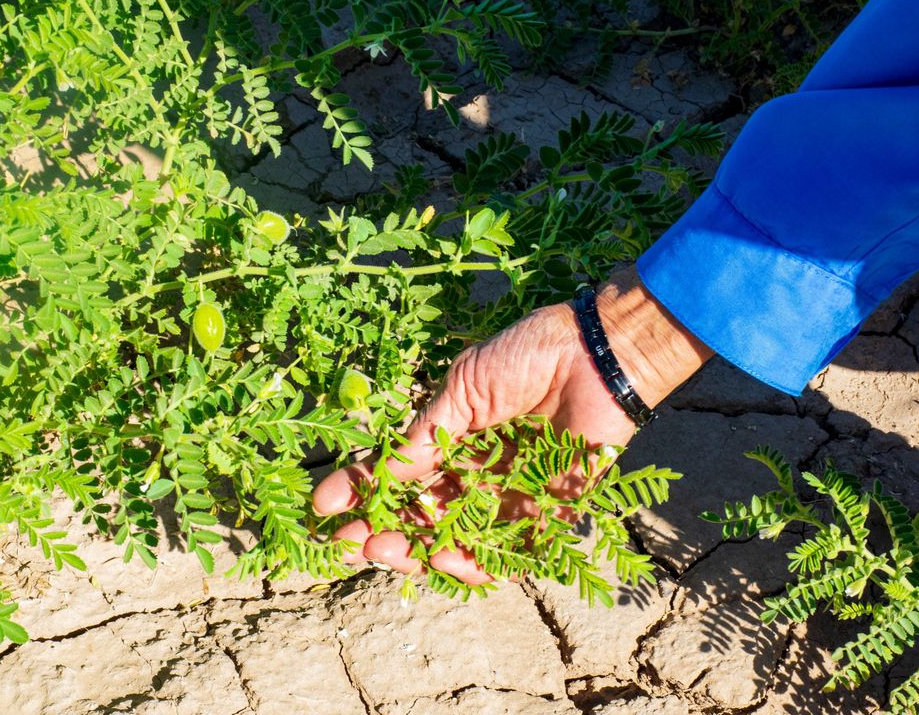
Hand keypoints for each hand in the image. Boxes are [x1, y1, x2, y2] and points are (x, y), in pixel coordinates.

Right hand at [313, 267, 712, 583]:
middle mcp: (476, 473)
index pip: (399, 477)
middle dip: (384, 534)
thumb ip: (423, 438)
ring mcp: (509, 495)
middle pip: (423, 518)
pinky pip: (509, 552)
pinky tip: (445, 558)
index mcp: (453, 441)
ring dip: (421, 553)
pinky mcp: (547, 512)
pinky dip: (476, 563)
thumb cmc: (525, 357)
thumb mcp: (461, 391)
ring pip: (458, 542)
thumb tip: (377, 477)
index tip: (324, 510)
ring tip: (391, 552)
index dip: (361, 495)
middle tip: (354, 544)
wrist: (594, 354)